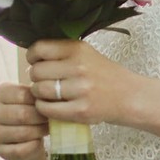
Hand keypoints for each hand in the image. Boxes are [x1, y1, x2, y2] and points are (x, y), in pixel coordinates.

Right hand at [0, 82, 48, 159]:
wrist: (27, 136)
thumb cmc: (31, 110)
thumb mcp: (32, 97)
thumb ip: (36, 94)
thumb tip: (48, 98)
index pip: (22, 94)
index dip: (39, 100)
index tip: (49, 104)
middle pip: (22, 114)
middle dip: (41, 117)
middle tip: (51, 119)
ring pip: (22, 133)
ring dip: (39, 131)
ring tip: (47, 128)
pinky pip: (20, 150)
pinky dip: (33, 146)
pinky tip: (38, 141)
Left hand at [25, 37, 139, 126]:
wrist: (128, 96)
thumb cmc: (104, 74)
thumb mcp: (86, 54)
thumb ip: (62, 52)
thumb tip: (31, 56)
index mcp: (78, 49)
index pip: (40, 48)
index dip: (32, 56)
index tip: (35, 61)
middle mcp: (79, 67)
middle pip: (36, 71)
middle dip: (36, 77)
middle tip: (44, 81)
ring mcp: (80, 90)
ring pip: (40, 90)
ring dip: (38, 94)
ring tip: (47, 94)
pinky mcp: (80, 111)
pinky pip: (47, 109)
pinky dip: (44, 108)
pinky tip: (51, 105)